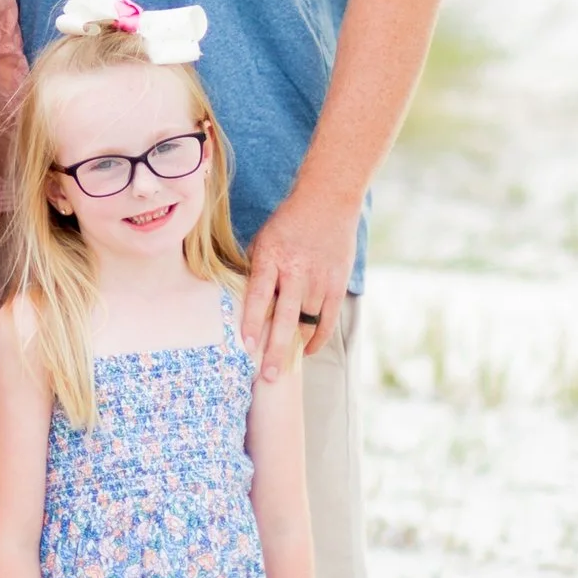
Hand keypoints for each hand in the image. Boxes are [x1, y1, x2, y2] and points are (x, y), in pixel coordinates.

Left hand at [241, 188, 358, 382]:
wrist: (328, 201)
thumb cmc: (287, 222)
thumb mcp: (263, 239)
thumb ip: (255, 270)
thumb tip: (240, 301)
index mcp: (272, 257)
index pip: (260, 296)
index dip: (253, 322)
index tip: (246, 345)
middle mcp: (296, 270)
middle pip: (285, 317)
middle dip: (275, 349)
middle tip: (267, 376)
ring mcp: (319, 278)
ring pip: (306, 321)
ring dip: (294, 344)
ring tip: (281, 366)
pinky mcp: (337, 282)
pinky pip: (328, 319)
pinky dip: (317, 338)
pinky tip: (305, 350)